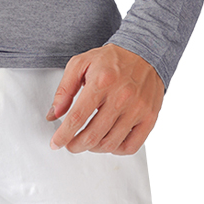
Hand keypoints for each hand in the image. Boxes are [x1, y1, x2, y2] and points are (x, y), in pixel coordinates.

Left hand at [46, 44, 163, 155]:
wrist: (144, 53)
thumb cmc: (111, 59)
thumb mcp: (81, 64)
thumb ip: (64, 89)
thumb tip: (54, 114)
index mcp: (101, 81)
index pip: (78, 117)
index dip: (63, 135)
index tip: (56, 143)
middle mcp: (121, 96)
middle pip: (93, 135)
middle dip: (75, 145)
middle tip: (70, 145)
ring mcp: (137, 109)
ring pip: (110, 144)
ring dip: (93, 149)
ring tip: (87, 142)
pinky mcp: (149, 117)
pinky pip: (131, 146)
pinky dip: (116, 150)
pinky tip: (107, 142)